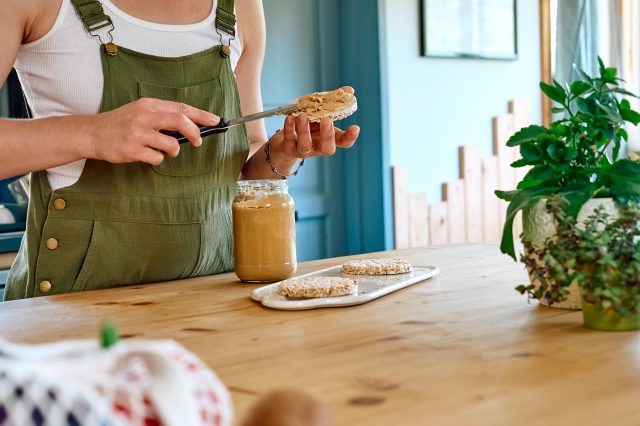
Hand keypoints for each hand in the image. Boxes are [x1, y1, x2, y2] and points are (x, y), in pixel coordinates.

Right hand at [87, 98, 219, 164]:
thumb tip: (190, 125)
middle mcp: (144, 117)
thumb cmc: (120, 123)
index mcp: (149, 105)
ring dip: (173, 150)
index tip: (216, 120)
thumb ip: (163, 116)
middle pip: (180, 121)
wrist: (92, 133)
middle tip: (198, 141)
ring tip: (163, 150)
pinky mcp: (131, 150)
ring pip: (171, 144)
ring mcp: (137, 133)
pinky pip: (157, 158)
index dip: (201, 115)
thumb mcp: (140, 112)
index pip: (181, 108)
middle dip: (194, 132)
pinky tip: (147, 155)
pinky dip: (157, 159)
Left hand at [267, 86, 359, 169]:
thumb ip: (333, 103)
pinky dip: (289, 128)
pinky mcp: (288, 148)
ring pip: (305, 145)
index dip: (350, 137)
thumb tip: (349, 90)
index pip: (344, 142)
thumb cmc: (307, 127)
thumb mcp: (320, 114)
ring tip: (302, 115)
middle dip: (327, 134)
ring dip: (304, 130)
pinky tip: (290, 117)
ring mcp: (303, 150)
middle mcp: (318, 147)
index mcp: (329, 139)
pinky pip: (289, 140)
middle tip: (326, 119)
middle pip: (327, 148)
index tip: (355, 127)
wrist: (285, 144)